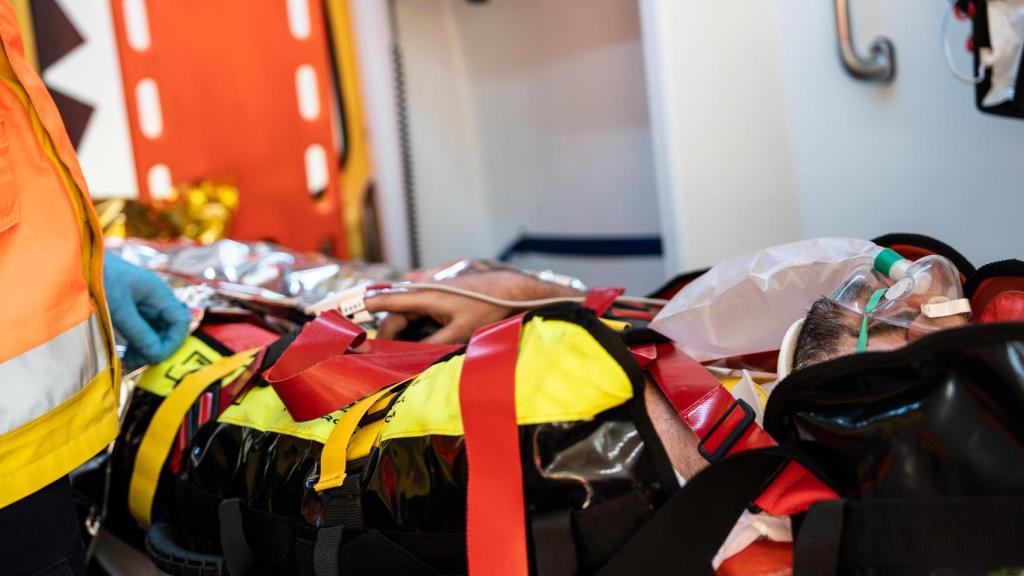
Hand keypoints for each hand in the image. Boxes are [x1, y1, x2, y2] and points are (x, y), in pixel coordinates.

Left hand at [104, 253, 190, 367]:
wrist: (71, 262)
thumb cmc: (97, 279)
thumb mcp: (118, 309)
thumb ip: (139, 332)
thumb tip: (156, 355)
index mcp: (158, 293)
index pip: (179, 321)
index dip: (173, 341)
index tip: (156, 357)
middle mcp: (154, 299)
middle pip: (168, 328)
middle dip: (158, 347)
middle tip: (139, 362)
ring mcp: (141, 304)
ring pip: (155, 331)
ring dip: (146, 348)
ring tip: (129, 361)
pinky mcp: (127, 310)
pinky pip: (141, 330)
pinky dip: (136, 343)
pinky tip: (124, 353)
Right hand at [364, 270, 581, 343]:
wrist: (514, 291)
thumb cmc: (488, 308)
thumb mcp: (460, 331)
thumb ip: (433, 343)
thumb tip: (411, 356)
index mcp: (426, 296)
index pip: (389, 301)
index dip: (367, 308)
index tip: (346, 315)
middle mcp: (427, 293)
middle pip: (397, 315)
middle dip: (388, 335)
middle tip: (379, 357)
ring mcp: (436, 296)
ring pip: (410, 317)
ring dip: (403, 333)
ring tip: (398, 354)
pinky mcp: (445, 301)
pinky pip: (422, 316)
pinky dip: (416, 329)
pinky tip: (419, 344)